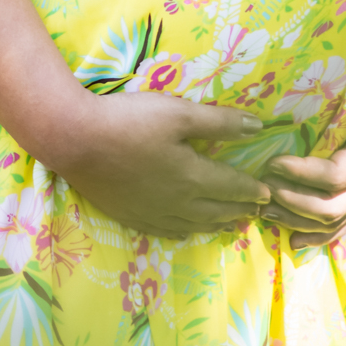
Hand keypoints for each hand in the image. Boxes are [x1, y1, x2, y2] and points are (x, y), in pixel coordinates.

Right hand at [52, 91, 272, 238]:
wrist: (76, 141)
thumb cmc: (130, 121)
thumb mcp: (179, 112)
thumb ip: (219, 122)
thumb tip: (258, 128)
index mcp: (193, 177)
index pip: (232, 187)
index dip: (252, 191)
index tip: (269, 194)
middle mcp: (178, 203)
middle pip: (217, 211)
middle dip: (240, 211)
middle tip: (256, 212)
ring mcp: (153, 213)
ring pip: (195, 225)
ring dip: (217, 224)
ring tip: (231, 225)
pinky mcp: (132, 217)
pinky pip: (168, 232)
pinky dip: (186, 232)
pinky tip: (186, 231)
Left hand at [262, 60, 345, 250]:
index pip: (336, 176)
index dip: (302, 174)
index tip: (273, 161)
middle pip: (330, 208)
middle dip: (292, 201)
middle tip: (261, 186)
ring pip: (332, 223)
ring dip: (296, 221)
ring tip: (263, 210)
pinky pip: (339, 226)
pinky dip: (314, 236)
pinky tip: (291, 240)